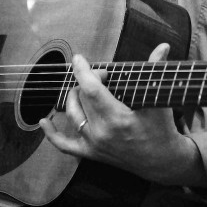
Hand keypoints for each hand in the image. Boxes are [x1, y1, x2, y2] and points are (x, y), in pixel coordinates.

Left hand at [39, 44, 205, 186]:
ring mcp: (94, 144)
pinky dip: (51, 133)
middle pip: (82, 98)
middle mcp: (102, 133)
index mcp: (118, 118)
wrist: (162, 161)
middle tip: (103, 77)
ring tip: (86, 88)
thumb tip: (163, 46)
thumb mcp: (158, 99)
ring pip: (73, 114)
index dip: (83, 71)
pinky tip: (44, 120)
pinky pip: (64, 145)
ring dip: (75, 97)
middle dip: (88, 81)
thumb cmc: (161, 128)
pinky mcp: (91, 153)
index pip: (91, 89)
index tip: (79, 58)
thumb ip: (156, 70)